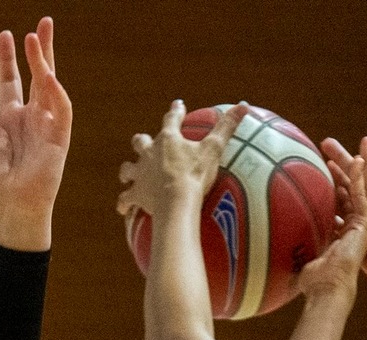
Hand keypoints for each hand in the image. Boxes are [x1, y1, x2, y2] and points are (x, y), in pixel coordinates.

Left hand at [0, 18, 70, 251]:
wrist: (9, 205)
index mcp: (11, 118)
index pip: (13, 81)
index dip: (9, 59)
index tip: (6, 35)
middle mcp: (31, 117)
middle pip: (38, 75)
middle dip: (40, 49)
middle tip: (43, 22)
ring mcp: (47, 125)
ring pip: (50, 86)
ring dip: (45, 62)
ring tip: (37, 39)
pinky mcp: (60, 137)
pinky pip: (62, 109)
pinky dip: (56, 91)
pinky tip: (48, 74)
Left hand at [117, 101, 247, 223]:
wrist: (176, 201)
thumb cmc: (195, 174)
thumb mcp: (214, 149)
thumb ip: (227, 127)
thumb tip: (244, 105)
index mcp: (168, 139)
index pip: (172, 119)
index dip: (176, 111)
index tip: (178, 105)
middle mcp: (149, 153)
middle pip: (140, 142)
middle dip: (142, 141)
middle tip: (143, 142)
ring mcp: (140, 174)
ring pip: (127, 168)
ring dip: (128, 170)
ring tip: (128, 174)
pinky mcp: (136, 194)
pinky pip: (125, 199)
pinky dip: (123, 203)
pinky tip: (122, 208)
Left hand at [295, 139, 366, 298]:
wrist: (327, 288)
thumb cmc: (311, 279)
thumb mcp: (297, 250)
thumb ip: (289, 238)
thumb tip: (263, 235)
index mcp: (339, 230)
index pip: (336, 199)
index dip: (332, 180)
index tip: (324, 163)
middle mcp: (352, 225)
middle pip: (349, 189)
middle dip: (345, 166)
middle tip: (336, 147)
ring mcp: (361, 225)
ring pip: (362, 188)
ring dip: (359, 166)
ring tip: (363, 144)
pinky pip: (363, 196)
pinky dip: (360, 178)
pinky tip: (357, 161)